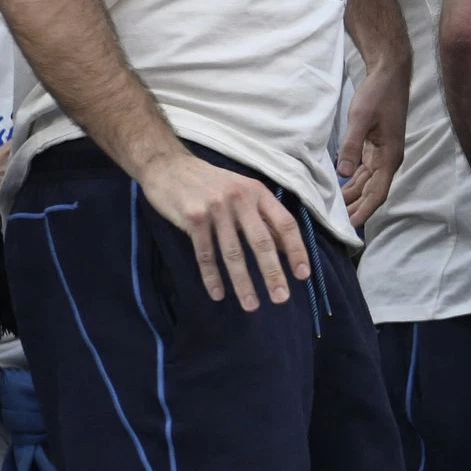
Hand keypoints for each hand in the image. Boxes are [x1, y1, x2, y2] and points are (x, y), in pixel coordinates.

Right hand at [139, 148, 308, 309]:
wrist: (169, 166)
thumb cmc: (210, 182)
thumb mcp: (242, 190)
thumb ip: (262, 216)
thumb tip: (285, 247)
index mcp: (257, 192)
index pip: (285, 223)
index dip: (296, 250)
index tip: (302, 274)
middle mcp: (240, 199)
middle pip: (261, 242)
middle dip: (272, 273)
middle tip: (281, 298)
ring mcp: (216, 209)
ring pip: (233, 253)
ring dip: (243, 282)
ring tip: (252, 305)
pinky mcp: (193, 219)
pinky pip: (205, 254)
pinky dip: (211, 277)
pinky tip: (218, 294)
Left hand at [339, 70, 407, 231]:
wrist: (389, 74)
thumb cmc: (378, 95)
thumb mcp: (360, 119)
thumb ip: (352, 147)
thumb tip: (343, 174)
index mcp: (390, 156)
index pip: (379, 192)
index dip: (365, 210)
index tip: (351, 227)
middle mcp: (388, 159)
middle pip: (372, 192)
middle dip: (357, 208)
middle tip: (336, 226)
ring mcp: (382, 154)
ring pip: (367, 183)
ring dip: (354, 197)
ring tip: (335, 211)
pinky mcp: (375, 147)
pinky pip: (364, 171)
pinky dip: (353, 182)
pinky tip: (340, 189)